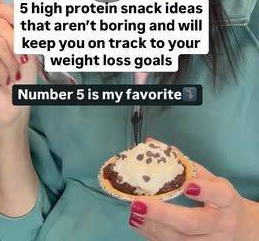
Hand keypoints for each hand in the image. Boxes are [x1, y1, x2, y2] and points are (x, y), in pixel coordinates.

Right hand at [0, 0, 37, 127]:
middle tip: (20, 62)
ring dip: (12, 62)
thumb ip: (23, 28)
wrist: (17, 105)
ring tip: (11, 75)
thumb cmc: (23, 79)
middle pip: (0, 25)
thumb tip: (16, 4)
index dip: (10, 14)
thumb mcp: (29, 49)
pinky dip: (3, 71)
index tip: (24, 32)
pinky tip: (1, 80)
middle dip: (17, 44)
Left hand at [128, 141, 258, 239]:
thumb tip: (152, 144)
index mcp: (227, 201)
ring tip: (134, 214)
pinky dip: (155, 237)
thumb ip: (185, 165)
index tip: (188, 185)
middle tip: (140, 203)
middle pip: (194, 222)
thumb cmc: (221, 202)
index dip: (205, 190)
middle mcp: (221, 224)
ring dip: (153, 227)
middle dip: (164, 214)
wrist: (242, 232)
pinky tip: (140, 224)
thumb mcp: (212, 181)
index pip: (221, 195)